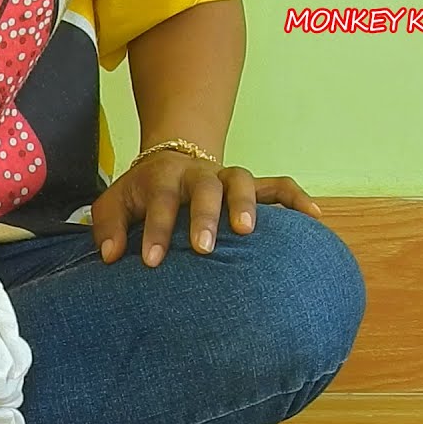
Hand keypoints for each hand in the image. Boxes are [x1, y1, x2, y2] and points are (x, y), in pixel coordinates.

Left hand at [91, 150, 323, 266]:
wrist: (169, 162)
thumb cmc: (140, 195)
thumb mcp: (114, 205)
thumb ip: (109, 229)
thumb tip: (110, 257)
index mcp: (162, 178)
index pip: (159, 202)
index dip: (157, 231)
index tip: (152, 261)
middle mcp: (197, 174)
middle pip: (204, 189)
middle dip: (204, 217)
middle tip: (204, 249)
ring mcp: (226, 177)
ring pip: (242, 182)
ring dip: (246, 204)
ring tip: (248, 232)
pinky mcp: (252, 185)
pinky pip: (280, 186)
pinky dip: (297, 198)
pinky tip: (313, 219)